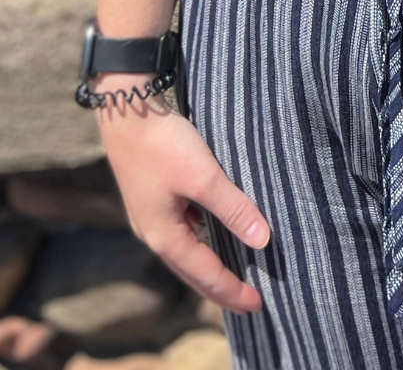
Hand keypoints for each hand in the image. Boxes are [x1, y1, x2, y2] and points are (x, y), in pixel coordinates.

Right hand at [98, 90, 270, 313]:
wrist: (126, 111)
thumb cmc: (163, 144)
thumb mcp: (204, 177)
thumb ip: (233, 208)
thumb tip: (263, 241)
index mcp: (165, 237)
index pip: (206, 275)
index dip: (233, 291)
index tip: (259, 304)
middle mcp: (154, 234)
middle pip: (192, 272)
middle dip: (221, 287)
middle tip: (250, 299)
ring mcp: (150, 216)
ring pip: (186, 251)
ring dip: (210, 264)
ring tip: (236, 270)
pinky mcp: (152, 198)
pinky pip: (181, 231)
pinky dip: (201, 240)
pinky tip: (215, 230)